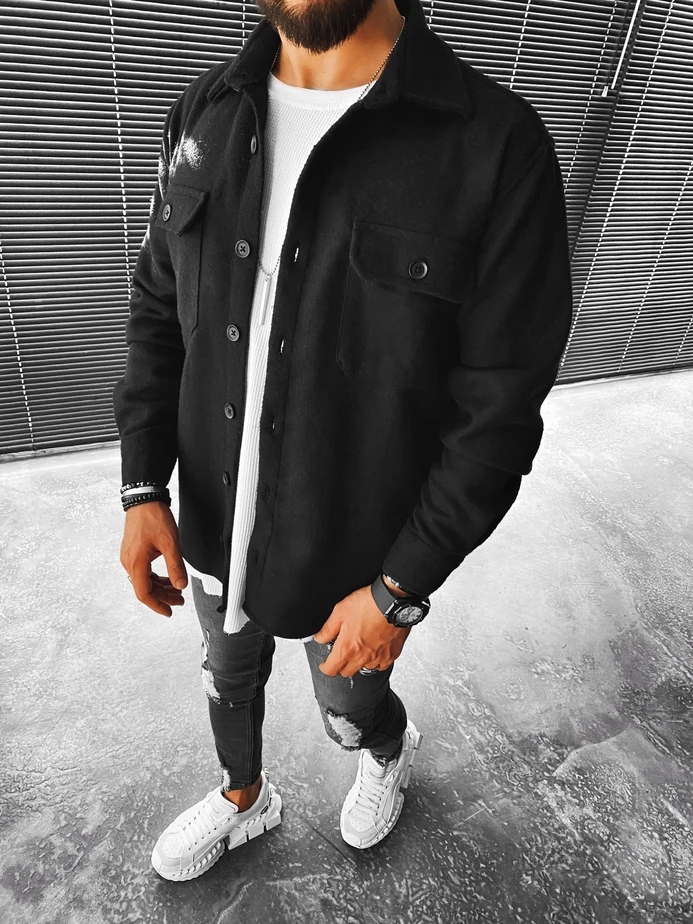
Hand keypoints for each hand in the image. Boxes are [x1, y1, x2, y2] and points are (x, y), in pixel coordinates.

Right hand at [120, 501, 187, 616]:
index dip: (157, 605)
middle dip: (163, 597)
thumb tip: (180, 586)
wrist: (144, 499)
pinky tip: (166, 577)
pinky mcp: (132, 551)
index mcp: (136, 563)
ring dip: (160, 587)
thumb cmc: (153, 517)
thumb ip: (176, 567)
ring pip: (144, 580)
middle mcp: (129, 562)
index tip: (169, 611)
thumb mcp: (170, 543)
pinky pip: (143, 570)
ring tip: (176, 589)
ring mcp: (129, 556)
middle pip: (145, 588)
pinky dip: (155, 577)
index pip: (144, 594)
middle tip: (180, 600)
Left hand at [313, 583, 411, 677]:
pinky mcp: (392, 654)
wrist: (392, 601)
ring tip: (360, 648)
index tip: (325, 665)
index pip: (331, 669)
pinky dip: (377, 660)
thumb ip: (328, 629)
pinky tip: (376, 650)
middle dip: (342, 665)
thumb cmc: (368, 604)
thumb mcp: (340, 611)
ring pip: (365, 668)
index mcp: (347, 648)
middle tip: (342, 655)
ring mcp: (378, 657)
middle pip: (347, 672)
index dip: (325, 668)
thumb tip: (320, 638)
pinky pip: (382, 664)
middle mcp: (362, 657)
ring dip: (360, 662)